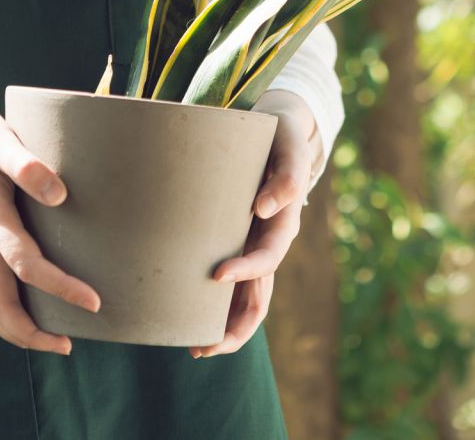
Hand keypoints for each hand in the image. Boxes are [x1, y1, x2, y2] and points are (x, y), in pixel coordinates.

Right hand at [0, 100, 101, 355]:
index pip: (25, 263)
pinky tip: (33, 319)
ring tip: (57, 343)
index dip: (59, 285)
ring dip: (18, 332)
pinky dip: (6, 318)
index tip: (93, 301)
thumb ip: (25, 163)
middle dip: (32, 332)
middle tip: (71, 344)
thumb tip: (59, 194)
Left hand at [188, 89, 320, 358]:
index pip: (268, 257)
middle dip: (235, 326)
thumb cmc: (279, 134)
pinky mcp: (230, 240)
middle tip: (205, 347)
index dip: (247, 270)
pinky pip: (225, 282)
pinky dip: (211, 305)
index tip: (219, 275)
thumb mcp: (289, 144)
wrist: (275, 125)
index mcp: (281, 222)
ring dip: (224, 327)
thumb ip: (287, 172)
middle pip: (259, 296)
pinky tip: (185, 316)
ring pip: (243, 299)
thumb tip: (266, 206)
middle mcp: (265, 241)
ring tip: (196, 349)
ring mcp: (249, 245)